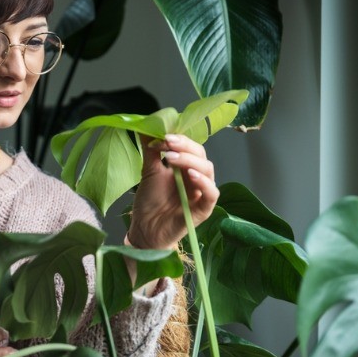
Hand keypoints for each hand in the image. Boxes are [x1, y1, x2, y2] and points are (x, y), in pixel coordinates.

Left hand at [127, 134, 218, 249]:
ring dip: (190, 161)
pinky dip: (204, 183)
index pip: (191, 147)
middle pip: (201, 155)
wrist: (145, 229)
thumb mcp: (149, 171)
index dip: (180, 139)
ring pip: (207, 170)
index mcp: (186, 167)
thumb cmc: (150, 202)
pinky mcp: (204, 209)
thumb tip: (146, 127)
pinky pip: (212, 193)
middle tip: (167, 144)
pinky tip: (191, 176)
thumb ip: (151, 151)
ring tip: (171, 159)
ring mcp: (202, 193)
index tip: (163, 137)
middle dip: (184, 147)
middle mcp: (197, 178)